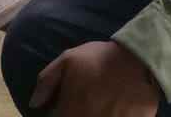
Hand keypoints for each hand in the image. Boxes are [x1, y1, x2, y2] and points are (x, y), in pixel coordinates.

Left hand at [29, 42, 160, 116]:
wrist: (137, 59)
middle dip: (75, 114)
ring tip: (97, 105)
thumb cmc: (99, 59)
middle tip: (82, 103)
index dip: (58, 114)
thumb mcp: (67, 60)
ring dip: (92, 115)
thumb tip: (34, 104)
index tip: (63, 107)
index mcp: (70, 110)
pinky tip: (112, 110)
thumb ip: (47, 82)